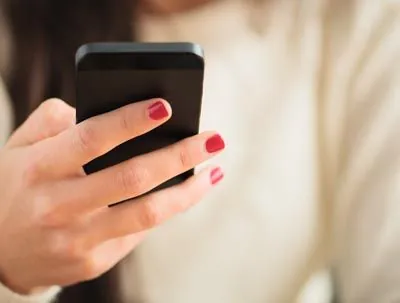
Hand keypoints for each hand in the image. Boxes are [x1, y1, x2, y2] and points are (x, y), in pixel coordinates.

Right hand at [0, 98, 224, 293]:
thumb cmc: (17, 187)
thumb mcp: (19, 147)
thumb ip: (53, 120)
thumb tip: (102, 108)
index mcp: (40, 167)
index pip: (92, 138)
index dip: (131, 120)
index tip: (166, 105)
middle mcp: (58, 205)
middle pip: (132, 177)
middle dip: (180, 155)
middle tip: (214, 138)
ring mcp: (76, 239)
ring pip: (147, 213)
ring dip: (189, 191)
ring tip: (214, 171)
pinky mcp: (92, 262)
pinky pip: (139, 233)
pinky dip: (167, 210)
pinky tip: (184, 193)